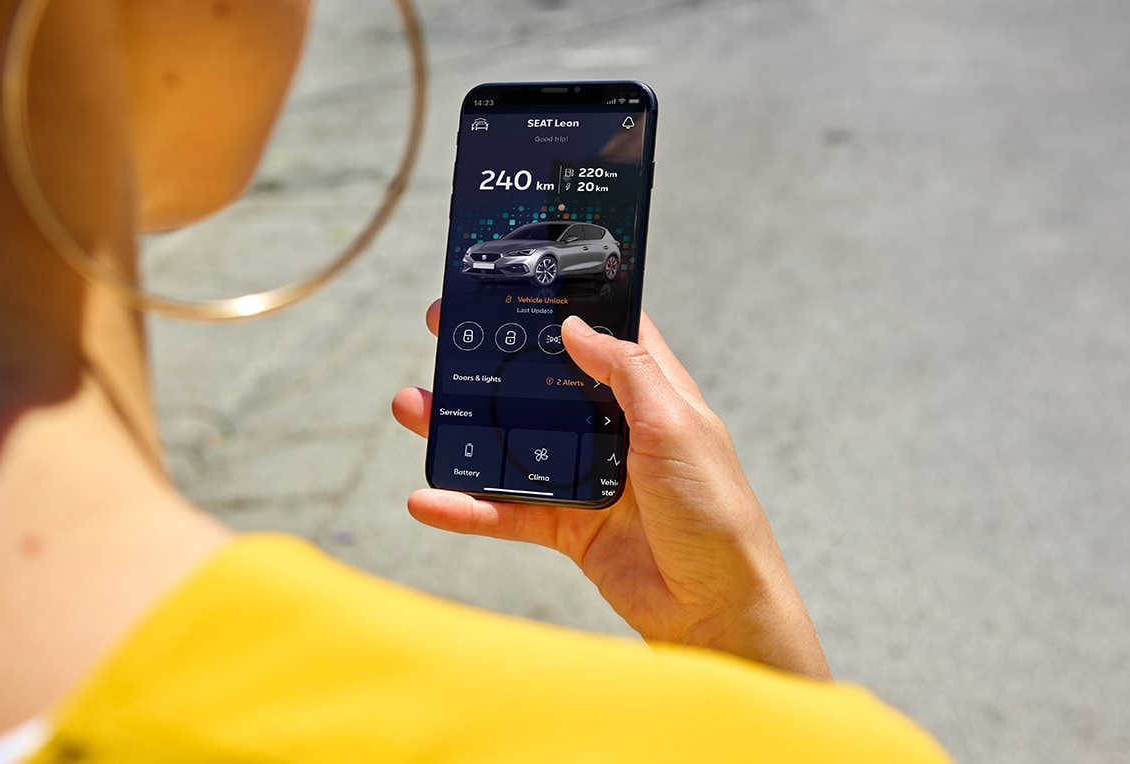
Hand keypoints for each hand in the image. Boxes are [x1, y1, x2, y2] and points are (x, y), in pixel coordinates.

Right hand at [392, 302, 830, 679]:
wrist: (716, 609)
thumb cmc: (716, 514)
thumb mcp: (676, 426)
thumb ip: (626, 372)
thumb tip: (576, 325)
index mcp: (649, 392)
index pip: (600, 332)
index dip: (557, 304)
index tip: (509, 281)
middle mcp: (615, 427)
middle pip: (540, 381)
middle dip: (491, 357)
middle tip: (444, 331)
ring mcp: (588, 476)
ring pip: (512, 442)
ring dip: (463, 427)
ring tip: (413, 406)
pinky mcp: (569, 525)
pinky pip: (507, 511)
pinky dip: (467, 508)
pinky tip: (428, 498)